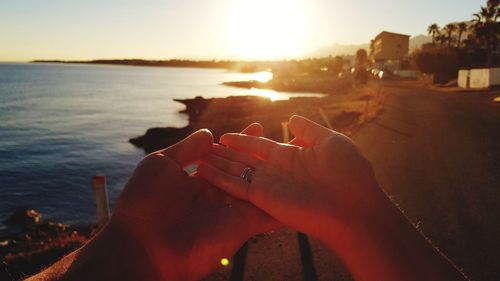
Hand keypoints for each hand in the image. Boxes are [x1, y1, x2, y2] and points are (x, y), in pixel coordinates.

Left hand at [28, 124, 278, 280]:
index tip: (257, 126)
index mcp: (198, 179)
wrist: (143, 248)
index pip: (225, 157)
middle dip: (263, 156)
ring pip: (259, 190)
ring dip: (277, 176)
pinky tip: (300, 194)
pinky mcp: (241, 227)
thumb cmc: (144, 204)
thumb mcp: (161, 165)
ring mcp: (230, 211)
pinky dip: (281, 206)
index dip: (240, 143)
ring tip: (298, 159)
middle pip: (245, 171)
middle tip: (283, 140)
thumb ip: (188, 149)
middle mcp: (216, 195)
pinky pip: (266, 214)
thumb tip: (209, 134)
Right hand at [197, 115, 379, 242]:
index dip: (242, 141)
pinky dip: (218, 179)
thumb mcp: (329, 141)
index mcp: (291, 156)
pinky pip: (236, 187)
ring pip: (236, 172)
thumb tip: (291, 118)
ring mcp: (269, 186)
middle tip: (203, 148)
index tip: (224, 136)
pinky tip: (202, 171)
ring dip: (217, 165)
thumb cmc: (349, 173)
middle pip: (243, 160)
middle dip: (224, 154)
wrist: (354, 207)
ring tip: (196, 159)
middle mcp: (276, 171)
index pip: (259, 146)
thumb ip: (308, 130)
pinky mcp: (263, 198)